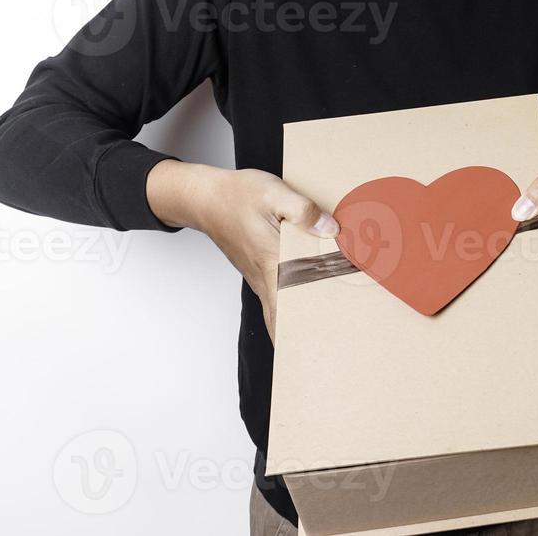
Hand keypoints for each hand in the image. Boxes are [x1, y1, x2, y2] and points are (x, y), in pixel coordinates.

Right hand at [149, 162, 337, 345]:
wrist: (206, 199)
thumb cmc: (236, 196)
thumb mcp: (274, 193)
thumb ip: (303, 211)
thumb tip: (331, 229)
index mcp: (271, 262)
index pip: (291, 306)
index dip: (308, 326)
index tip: (327, 340)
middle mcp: (265, 276)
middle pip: (285, 319)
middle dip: (306, 335)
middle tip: (331, 343)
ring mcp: (260, 277)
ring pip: (280, 311)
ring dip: (298, 323)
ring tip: (325, 332)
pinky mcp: (259, 272)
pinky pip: (276, 298)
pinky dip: (290, 307)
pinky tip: (308, 303)